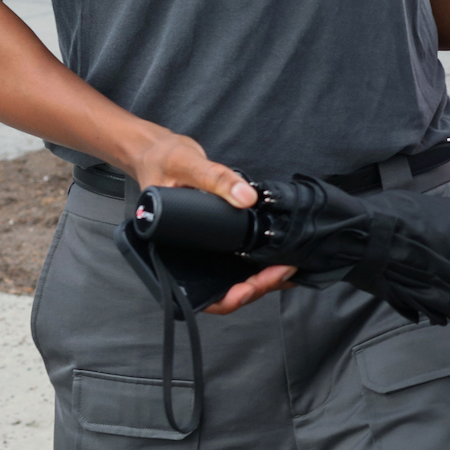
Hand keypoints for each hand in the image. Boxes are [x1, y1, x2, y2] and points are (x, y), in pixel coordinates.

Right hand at [121, 127, 296, 313]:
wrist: (161, 152)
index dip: (224, 297)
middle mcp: (188, 256)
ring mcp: (207, 250)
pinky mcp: (221, 240)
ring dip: (263, 279)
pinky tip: (284, 257)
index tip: (246, 289)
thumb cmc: (162, 162)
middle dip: (256, 287)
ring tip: (288, 268)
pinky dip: (263, 264)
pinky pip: (241, 260)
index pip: (196, 292)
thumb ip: (215, 178)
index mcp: (169, 249)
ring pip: (235, 279)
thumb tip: (245, 197)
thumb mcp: (187, 165)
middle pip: (223, 290)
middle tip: (282, 272)